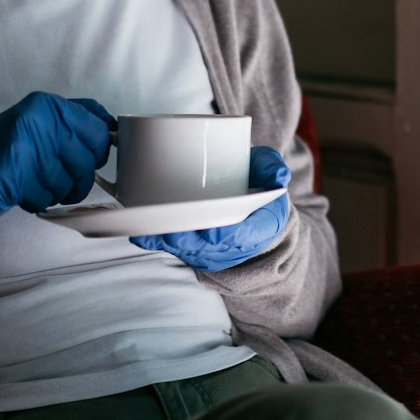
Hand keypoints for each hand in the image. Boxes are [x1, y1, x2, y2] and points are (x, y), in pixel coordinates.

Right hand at [0, 92, 114, 235]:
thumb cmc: (11, 149)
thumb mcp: (43, 120)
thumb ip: (77, 119)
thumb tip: (111, 126)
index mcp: (50, 105)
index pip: (98, 132)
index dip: (97, 152)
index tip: (88, 158)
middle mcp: (38, 121)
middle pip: (86, 163)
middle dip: (78, 179)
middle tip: (59, 177)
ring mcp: (23, 147)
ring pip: (67, 184)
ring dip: (56, 192)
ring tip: (36, 182)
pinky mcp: (11, 175)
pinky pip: (44, 198)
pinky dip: (37, 201)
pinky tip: (22, 191)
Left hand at [130, 146, 291, 271]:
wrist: (250, 206)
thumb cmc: (256, 183)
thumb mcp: (268, 170)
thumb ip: (272, 168)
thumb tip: (278, 177)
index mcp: (261, 226)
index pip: (245, 235)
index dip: (228, 235)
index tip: (212, 231)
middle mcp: (236, 244)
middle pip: (210, 247)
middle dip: (190, 240)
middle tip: (172, 230)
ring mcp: (213, 250)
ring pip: (189, 251)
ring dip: (170, 243)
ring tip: (151, 229)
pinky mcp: (192, 248)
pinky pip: (173, 250)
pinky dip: (156, 244)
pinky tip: (140, 235)